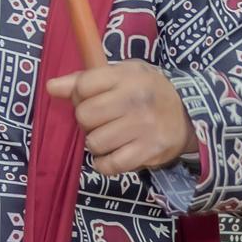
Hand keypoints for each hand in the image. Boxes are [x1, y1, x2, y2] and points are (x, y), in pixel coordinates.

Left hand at [47, 59, 193, 175]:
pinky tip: (113, 155)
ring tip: (112, 137)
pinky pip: (109, 165)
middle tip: (103, 120)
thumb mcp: (122, 75)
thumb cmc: (147, 92)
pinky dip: (105, 164)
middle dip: (88, 121)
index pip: (83, 86)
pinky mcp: (148, 152)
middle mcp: (135, 100)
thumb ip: (85, 80)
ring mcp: (143, 128)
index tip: (93, 98)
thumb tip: (51, 87)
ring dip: (97, 144)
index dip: (81, 95)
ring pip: (94, 142)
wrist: (189, 114)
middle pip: (84, 116)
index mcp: (127, 76)